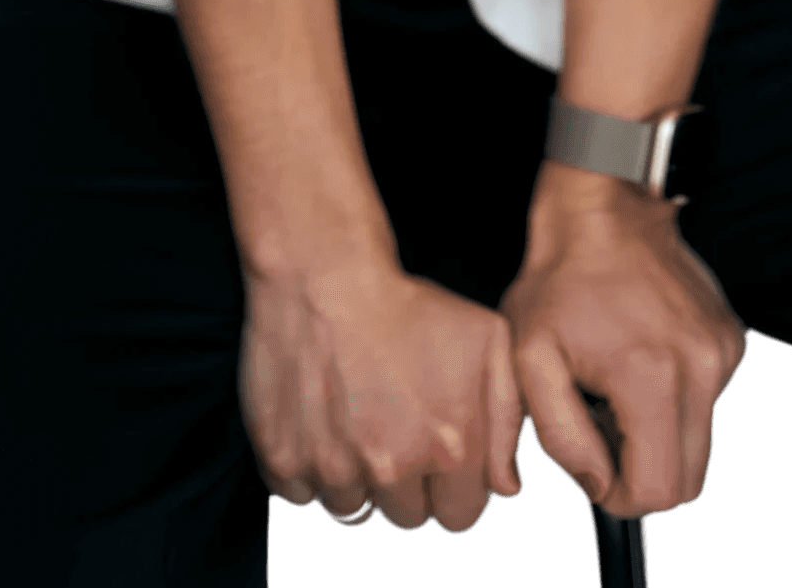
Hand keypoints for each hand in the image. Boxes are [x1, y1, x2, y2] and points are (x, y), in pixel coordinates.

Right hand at [241, 248, 526, 533]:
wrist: (327, 273)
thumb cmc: (407, 304)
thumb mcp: (486, 340)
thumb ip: (507, 418)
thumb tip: (505, 487)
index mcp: (448, 449)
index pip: (459, 516)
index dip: (452, 485)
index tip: (437, 450)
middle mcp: (391, 470)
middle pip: (406, 518)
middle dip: (407, 485)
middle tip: (395, 428)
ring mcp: (334, 470)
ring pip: (353, 510)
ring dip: (358, 479)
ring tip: (358, 420)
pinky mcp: (284, 459)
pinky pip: (302, 495)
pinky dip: (311, 469)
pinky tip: (323, 423)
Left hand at [500, 162, 747, 520]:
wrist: (603, 208)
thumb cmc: (561, 276)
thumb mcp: (529, 358)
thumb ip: (559, 435)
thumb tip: (597, 483)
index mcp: (652, 376)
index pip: (659, 491)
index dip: (619, 496)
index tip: (594, 464)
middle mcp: (702, 366)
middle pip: (689, 481)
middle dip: (643, 472)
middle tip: (602, 427)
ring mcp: (723, 351)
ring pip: (701, 444)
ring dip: (660, 436)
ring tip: (617, 389)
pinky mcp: (730, 338)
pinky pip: (709, 403)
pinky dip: (677, 401)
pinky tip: (641, 362)